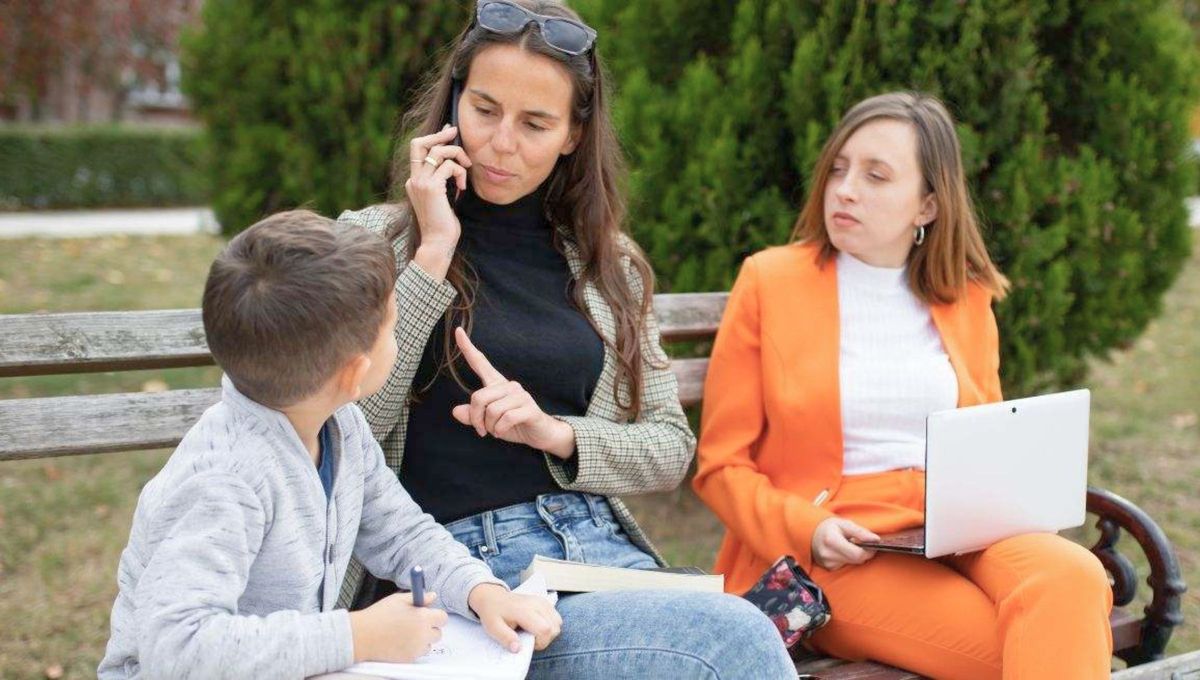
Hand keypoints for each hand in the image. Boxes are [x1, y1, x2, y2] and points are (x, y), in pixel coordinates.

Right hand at [348, 591, 448, 662]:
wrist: (361, 635)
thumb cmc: (379, 615)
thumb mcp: (398, 600)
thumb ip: (419, 597)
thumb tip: (432, 596)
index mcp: (422, 617)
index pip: (442, 618)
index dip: (435, 616)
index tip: (428, 615)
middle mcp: (423, 634)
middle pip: (438, 633)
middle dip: (430, 628)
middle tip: (415, 624)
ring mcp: (416, 648)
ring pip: (428, 645)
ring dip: (422, 640)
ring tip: (404, 633)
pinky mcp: (409, 659)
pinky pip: (418, 653)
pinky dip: (413, 649)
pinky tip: (400, 642)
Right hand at [407, 125, 469, 278]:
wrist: (438, 242)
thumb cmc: (443, 224)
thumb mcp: (442, 198)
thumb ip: (443, 180)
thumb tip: (453, 161)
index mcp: (413, 181)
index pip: (418, 149)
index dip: (433, 137)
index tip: (449, 132)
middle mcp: (413, 179)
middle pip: (419, 143)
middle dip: (439, 135)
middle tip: (456, 133)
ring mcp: (420, 183)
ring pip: (437, 152)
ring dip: (457, 155)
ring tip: (466, 168)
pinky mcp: (431, 188)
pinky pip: (449, 166)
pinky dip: (460, 172)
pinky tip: (462, 187)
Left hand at [450, 327, 575, 457]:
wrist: (540, 434)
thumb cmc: (513, 425)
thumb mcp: (489, 423)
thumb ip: (473, 416)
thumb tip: (456, 411)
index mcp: (497, 385)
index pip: (480, 362)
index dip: (467, 348)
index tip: (457, 330)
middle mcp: (509, 385)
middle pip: (478, 397)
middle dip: (476, 419)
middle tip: (481, 430)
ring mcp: (520, 395)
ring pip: (492, 410)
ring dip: (490, 427)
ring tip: (496, 431)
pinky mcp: (530, 408)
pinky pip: (506, 418)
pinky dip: (501, 430)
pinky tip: (504, 432)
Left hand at [468, 583, 561, 652]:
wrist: (492, 597)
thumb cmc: (493, 613)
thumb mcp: (493, 628)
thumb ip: (505, 638)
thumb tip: (518, 649)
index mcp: (524, 610)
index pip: (545, 629)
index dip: (540, 642)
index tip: (527, 644)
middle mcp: (537, 604)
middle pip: (555, 628)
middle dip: (545, 639)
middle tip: (529, 639)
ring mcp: (542, 601)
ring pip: (558, 623)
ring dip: (549, 633)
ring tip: (533, 633)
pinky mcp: (545, 602)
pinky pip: (556, 617)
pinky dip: (550, 625)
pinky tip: (537, 626)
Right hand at [811, 517, 879, 570]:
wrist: (812, 533)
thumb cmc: (830, 527)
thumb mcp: (845, 524)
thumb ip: (861, 532)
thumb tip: (876, 539)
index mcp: (831, 541)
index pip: (858, 554)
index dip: (869, 551)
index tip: (872, 544)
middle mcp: (828, 554)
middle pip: (856, 560)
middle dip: (863, 553)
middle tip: (861, 543)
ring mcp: (827, 563)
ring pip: (852, 563)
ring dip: (855, 556)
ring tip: (849, 545)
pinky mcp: (828, 568)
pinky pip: (846, 565)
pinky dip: (848, 559)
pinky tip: (842, 551)